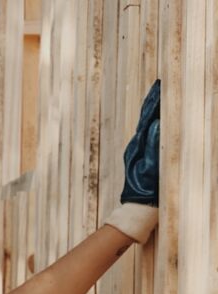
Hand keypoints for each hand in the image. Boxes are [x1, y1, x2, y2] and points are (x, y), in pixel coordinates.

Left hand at [121, 79, 160, 205]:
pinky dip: (153, 121)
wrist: (139, 206)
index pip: (149, 117)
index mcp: (140, 144)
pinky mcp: (142, 155)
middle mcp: (138, 144)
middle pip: (147, 117)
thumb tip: (155, 123)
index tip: (160, 86)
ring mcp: (140, 149)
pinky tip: (157, 115)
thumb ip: (152, 146)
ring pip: (147, 124)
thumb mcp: (150, 167)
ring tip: (158, 93)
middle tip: (159, 83)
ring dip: (153, 108)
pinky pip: (149, 133)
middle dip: (153, 101)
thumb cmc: (146, 189)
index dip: (154, 102)